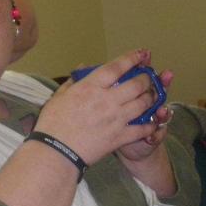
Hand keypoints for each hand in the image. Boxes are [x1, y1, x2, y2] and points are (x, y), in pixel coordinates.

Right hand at [34, 49, 163, 165]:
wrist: (55, 151)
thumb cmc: (52, 123)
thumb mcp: (59, 96)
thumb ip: (73, 81)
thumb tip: (83, 68)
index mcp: (91, 87)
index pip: (117, 67)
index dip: (132, 58)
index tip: (141, 54)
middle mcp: (107, 100)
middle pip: (136, 84)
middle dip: (146, 79)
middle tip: (148, 78)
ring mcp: (116, 119)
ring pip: (143, 104)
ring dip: (151, 98)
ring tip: (152, 96)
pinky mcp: (119, 137)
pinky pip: (142, 129)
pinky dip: (151, 124)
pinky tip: (153, 122)